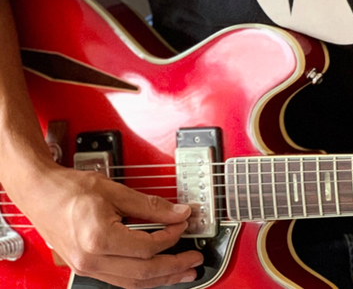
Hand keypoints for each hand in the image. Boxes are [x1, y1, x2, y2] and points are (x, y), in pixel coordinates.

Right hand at [7, 161, 203, 288]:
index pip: (148, 247)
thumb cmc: (70, 189)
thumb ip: (151, 205)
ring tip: (184, 273)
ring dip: (162, 279)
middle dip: (174, 267)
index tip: (184, 224)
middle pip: (143, 272)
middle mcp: (92, 259)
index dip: (172, 236)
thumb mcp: (115, 191)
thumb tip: (179, 212)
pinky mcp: (86, 267)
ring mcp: (87, 267)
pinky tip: (157, 273)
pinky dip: (143, 277)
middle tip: (195, 261)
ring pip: (133, 282)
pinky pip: (121, 279)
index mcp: (99, 239)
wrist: (40, 193)